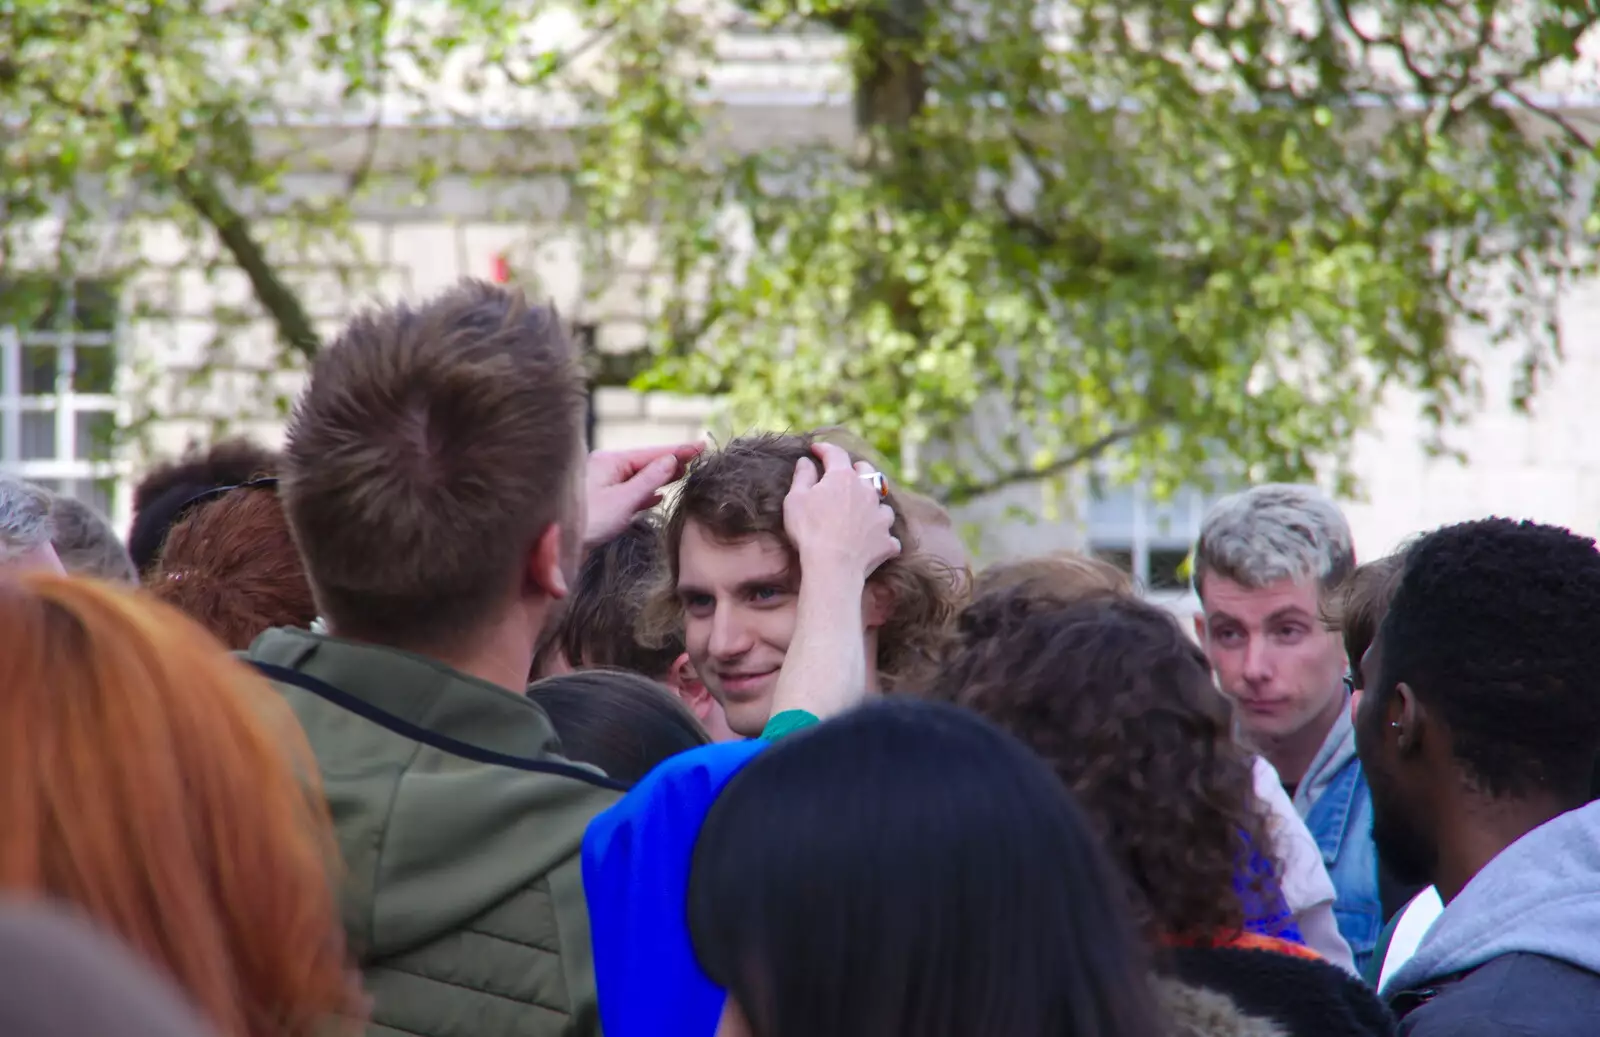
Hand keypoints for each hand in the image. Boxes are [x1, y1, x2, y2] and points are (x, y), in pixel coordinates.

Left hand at [583, 442, 703, 547]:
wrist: (556, 546)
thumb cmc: (589, 522)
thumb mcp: (624, 501)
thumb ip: (649, 480)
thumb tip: (671, 461)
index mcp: (609, 461)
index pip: (651, 453)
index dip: (678, 450)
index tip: (701, 445)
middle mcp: (604, 468)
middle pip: (644, 462)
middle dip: (670, 461)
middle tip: (696, 458)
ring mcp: (601, 483)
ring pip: (637, 477)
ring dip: (660, 477)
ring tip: (682, 473)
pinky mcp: (600, 501)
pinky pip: (629, 491)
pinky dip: (646, 492)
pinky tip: (657, 496)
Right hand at [782, 442, 900, 581]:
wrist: (833, 567)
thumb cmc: (809, 531)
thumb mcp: (795, 500)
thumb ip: (802, 477)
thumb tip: (805, 461)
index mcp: (843, 478)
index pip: (835, 454)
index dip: (824, 449)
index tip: (815, 449)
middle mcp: (867, 492)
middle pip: (867, 471)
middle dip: (857, 468)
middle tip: (847, 472)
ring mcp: (881, 517)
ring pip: (882, 503)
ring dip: (873, 503)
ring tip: (864, 509)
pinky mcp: (887, 541)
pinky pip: (889, 535)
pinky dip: (882, 536)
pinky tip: (875, 540)